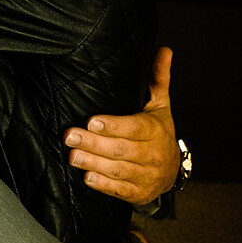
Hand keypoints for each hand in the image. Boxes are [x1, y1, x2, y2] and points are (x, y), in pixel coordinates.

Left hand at [62, 47, 178, 203]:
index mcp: (155, 131)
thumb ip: (157, 78)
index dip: (113, 126)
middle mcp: (153, 155)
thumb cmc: (158, 132)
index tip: (91, 121)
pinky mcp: (138, 193)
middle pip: (121, 149)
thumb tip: (163, 49)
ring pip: (118, 170)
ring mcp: (147, 176)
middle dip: (94, 143)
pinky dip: (103, 185)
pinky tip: (87, 177)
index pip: (134, 128)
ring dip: (94, 163)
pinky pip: (120, 190)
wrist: (172, 171)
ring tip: (72, 156)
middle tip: (69, 136)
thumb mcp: (159, 105)